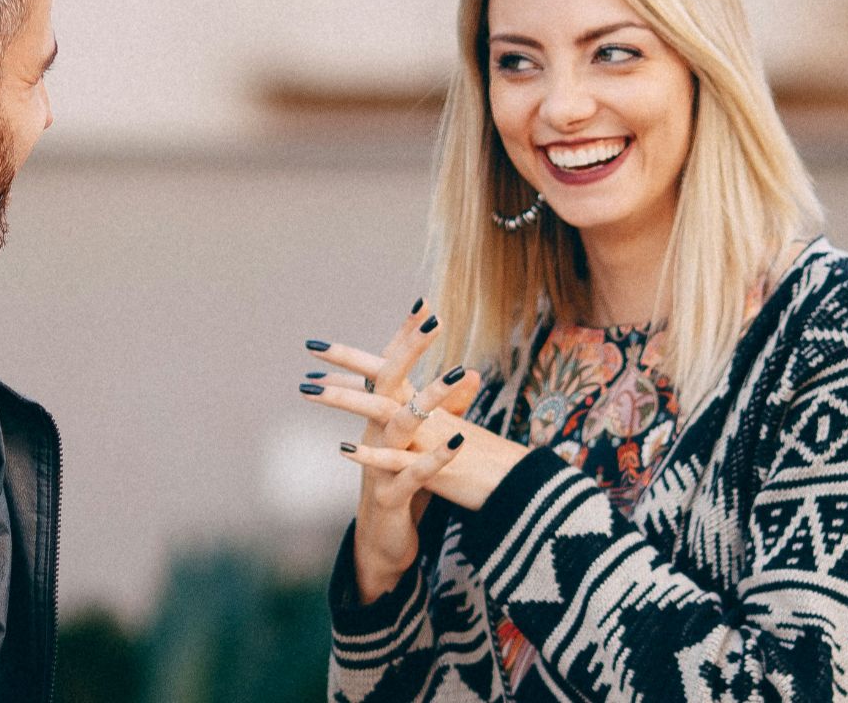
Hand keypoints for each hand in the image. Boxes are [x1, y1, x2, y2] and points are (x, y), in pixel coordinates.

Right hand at [298, 300, 482, 600]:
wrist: (381, 543)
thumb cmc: (405, 484)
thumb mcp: (424, 444)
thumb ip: (446, 409)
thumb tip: (474, 374)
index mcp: (381, 420)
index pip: (391, 369)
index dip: (405, 337)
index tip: (425, 304)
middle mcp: (373, 435)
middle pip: (387, 384)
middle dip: (409, 351)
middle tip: (433, 321)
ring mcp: (376, 465)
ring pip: (400, 425)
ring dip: (429, 399)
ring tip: (456, 374)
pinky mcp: (389, 497)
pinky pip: (412, 473)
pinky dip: (435, 456)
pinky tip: (457, 439)